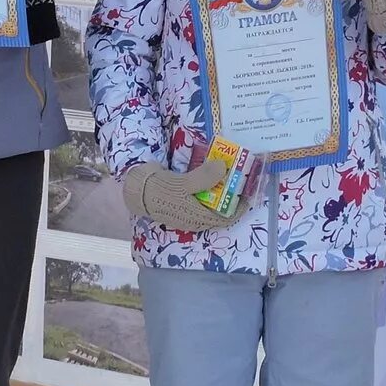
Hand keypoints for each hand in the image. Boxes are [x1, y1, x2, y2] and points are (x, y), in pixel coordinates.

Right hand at [121, 160, 239, 232]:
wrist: (136, 190)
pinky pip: (200, 196)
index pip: (227, 217)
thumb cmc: (159, 190)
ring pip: (211, 202)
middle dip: (231, 195)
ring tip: (225, 173)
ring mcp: (188, 209)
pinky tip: (208, 173)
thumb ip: (204, 177)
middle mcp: (195, 216)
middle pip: (220, 209)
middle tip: (238, 177)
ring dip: (219, 189)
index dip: (240, 207)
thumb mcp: (183, 183)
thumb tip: (223, 168)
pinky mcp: (181, 201)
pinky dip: (207, 187)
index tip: (249, 192)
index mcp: (198, 217)